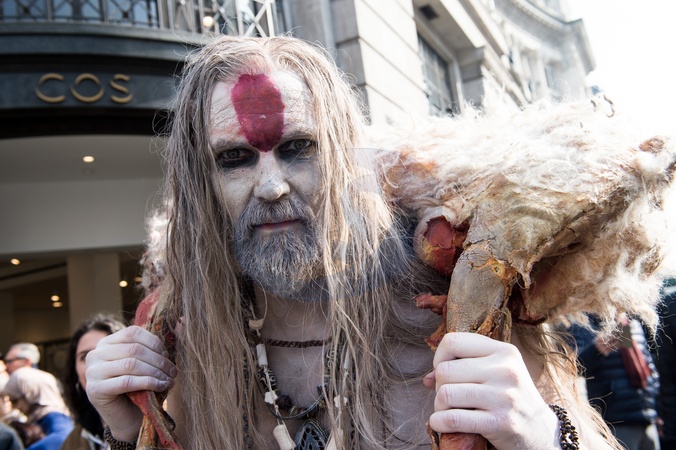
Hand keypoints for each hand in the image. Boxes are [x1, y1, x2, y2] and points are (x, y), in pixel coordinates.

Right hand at [85, 326, 177, 441]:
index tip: (169, 356)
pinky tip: (161, 386)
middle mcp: (95, 354)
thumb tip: (182, 321)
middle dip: (159, 360)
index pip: (133, 333)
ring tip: (170, 379)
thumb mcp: (146, 362)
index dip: (155, 343)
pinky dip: (149, 383)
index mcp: (106, 342)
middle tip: (174, 371)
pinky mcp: (95, 390)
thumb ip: (155, 345)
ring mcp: (92, 372)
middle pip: (134, 349)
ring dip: (156, 372)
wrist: (127, 417)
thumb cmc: (139, 386)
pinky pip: (127, 381)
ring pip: (131, 364)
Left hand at [423, 332, 559, 449]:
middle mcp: (505, 370)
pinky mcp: (499, 422)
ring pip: (445, 394)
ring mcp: (503, 396)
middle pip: (445, 370)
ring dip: (439, 406)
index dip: (439, 357)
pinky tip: (441, 423)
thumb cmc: (510, 397)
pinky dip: (439, 422)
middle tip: (450, 396)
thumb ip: (464, 367)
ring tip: (448, 410)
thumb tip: (427, 378)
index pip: (452, 341)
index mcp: (503, 351)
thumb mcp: (497, 372)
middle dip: (439, 386)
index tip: (446, 372)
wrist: (541, 432)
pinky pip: (452, 419)